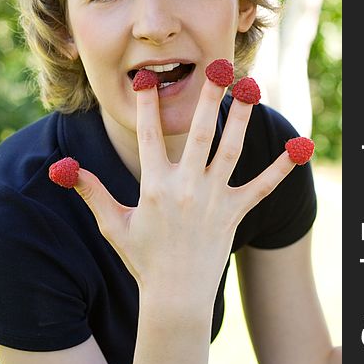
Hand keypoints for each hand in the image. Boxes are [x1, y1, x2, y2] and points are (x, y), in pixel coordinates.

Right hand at [74, 76, 295, 305]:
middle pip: (198, 135)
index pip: (148, 137)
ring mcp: (214, 199)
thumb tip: (63, 169)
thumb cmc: (143, 256)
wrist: (176, 296)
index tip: (148, 76)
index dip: (148, 105)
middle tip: (217, 67)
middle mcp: (186, 188)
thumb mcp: (113, 224)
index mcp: (155, 187)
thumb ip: (92, 191)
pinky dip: (281, 167)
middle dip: (207, 99)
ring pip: (231, 151)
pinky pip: (262, 186)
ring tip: (251, 87)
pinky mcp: (235, 212)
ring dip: (241, 118)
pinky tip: (300, 147)